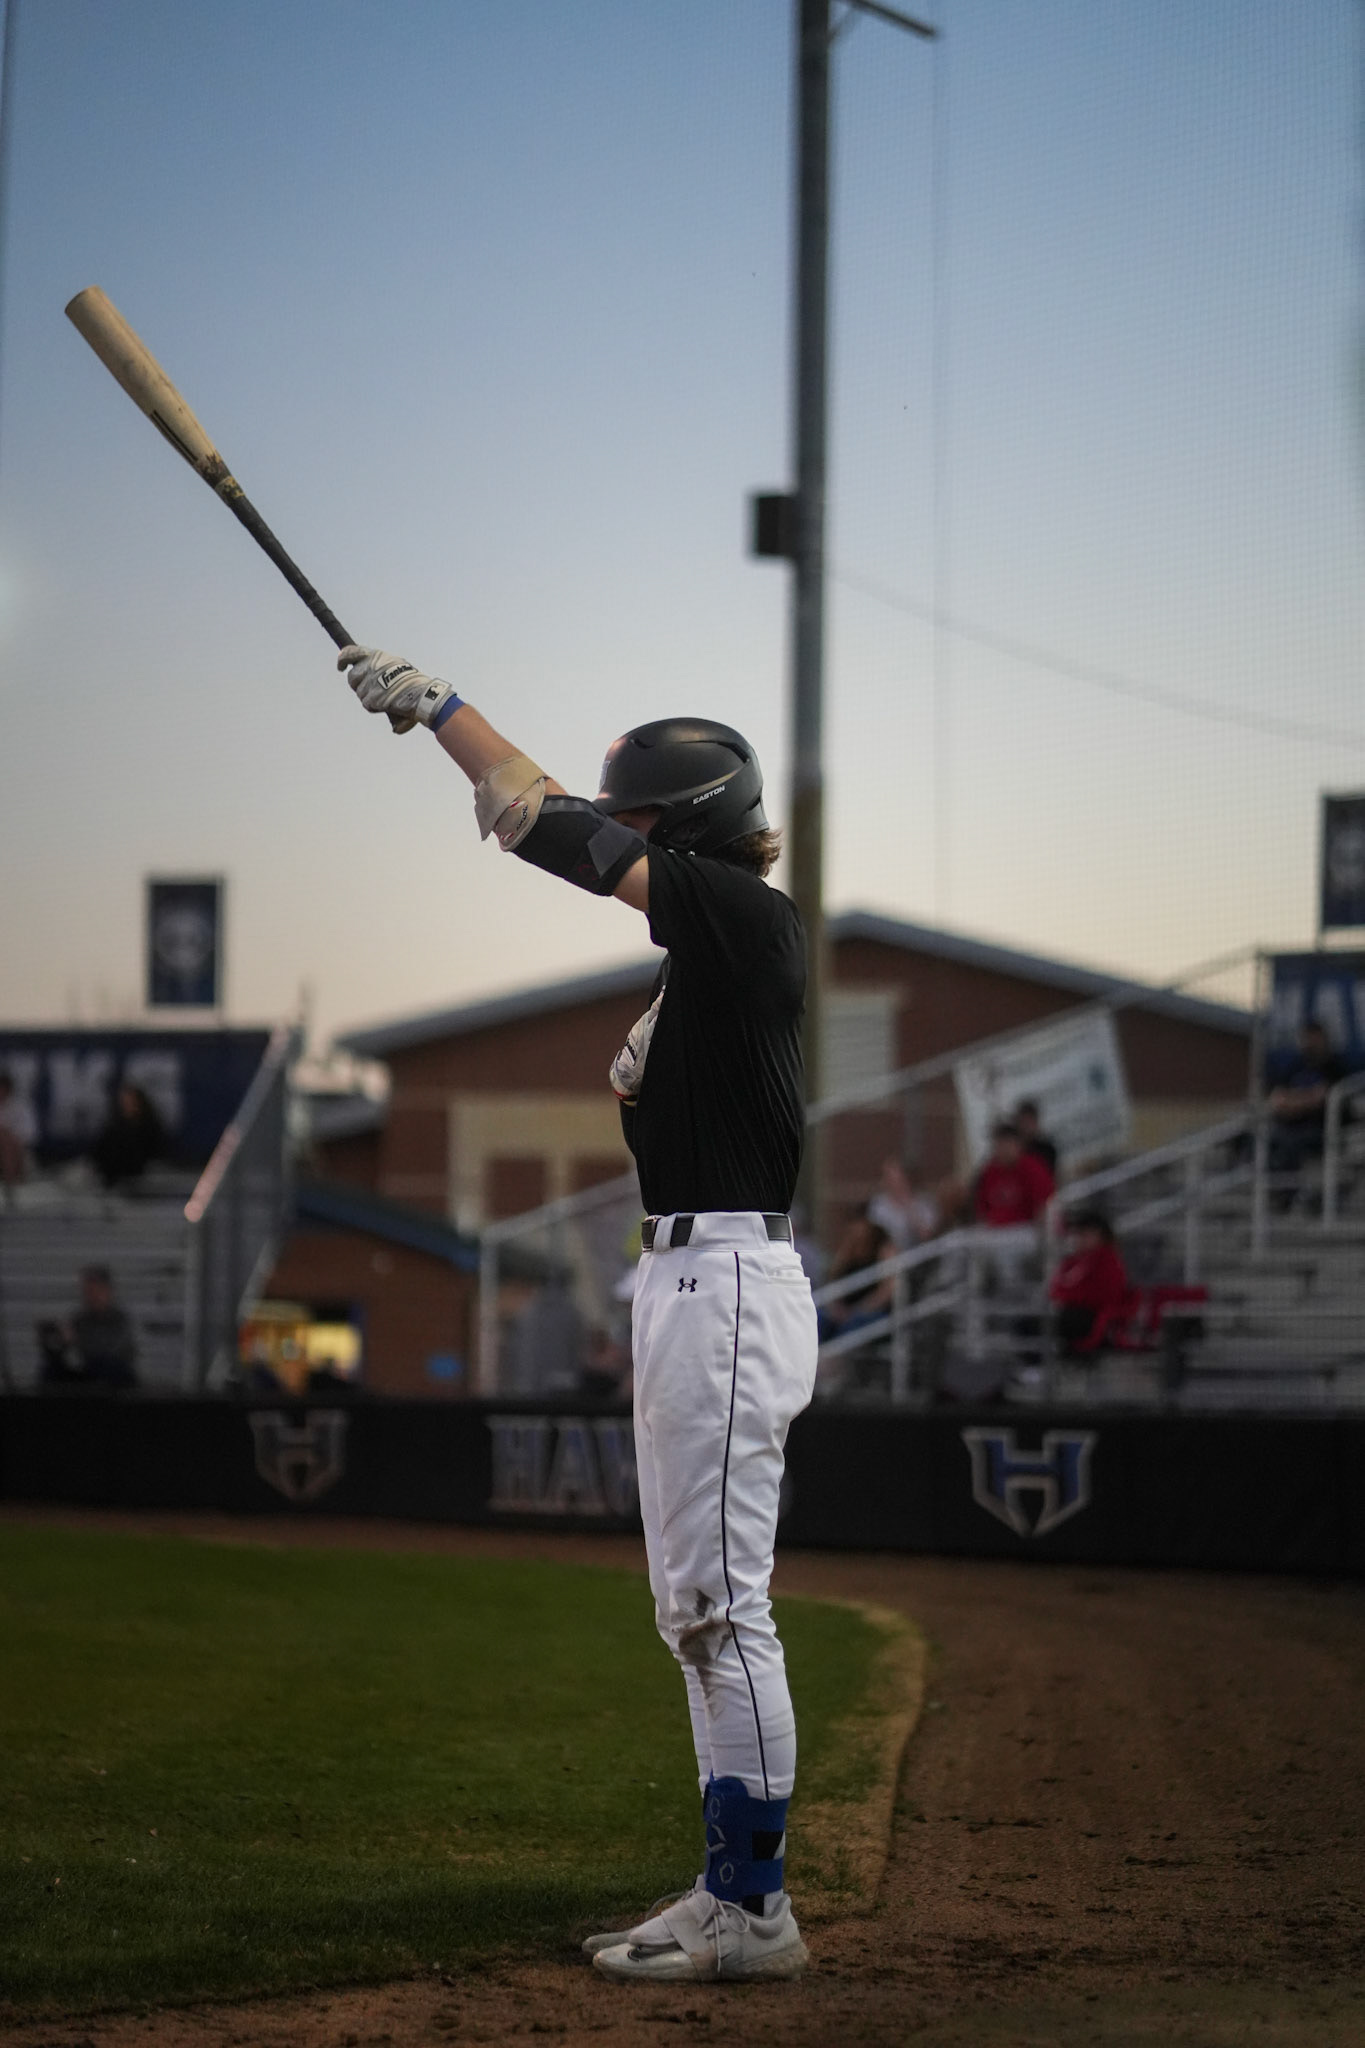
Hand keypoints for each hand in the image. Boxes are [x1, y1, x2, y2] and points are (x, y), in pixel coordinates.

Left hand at [337, 646, 460, 734]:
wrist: (422, 694)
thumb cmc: (412, 682)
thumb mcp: (395, 666)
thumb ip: (379, 668)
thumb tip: (367, 677)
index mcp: (376, 656)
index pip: (351, 652)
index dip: (343, 659)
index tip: (340, 666)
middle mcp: (370, 667)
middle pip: (352, 677)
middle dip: (359, 685)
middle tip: (373, 689)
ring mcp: (370, 683)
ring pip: (360, 693)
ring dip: (370, 698)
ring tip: (388, 697)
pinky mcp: (372, 697)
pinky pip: (368, 705)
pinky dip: (376, 707)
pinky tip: (389, 705)